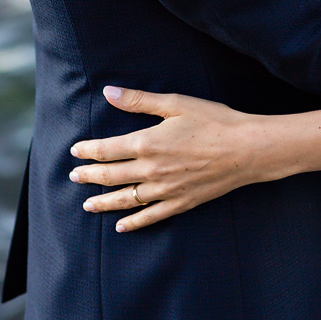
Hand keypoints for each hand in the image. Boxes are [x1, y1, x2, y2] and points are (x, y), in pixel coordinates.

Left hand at [69, 86, 267, 231]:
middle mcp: (151, 170)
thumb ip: (140, 100)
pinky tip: (121, 226)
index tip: (75, 150)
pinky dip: (133, 223)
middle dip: (89, 176)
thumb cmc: (213, 121)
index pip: (107, 149)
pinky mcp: (180, 203)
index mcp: (147, 143)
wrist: (246, 149)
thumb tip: (109, 92)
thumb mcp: (176, 103)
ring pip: (125, 200)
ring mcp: (165, 190)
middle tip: (74, 176)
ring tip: (87, 204)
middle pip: (111, 176)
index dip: (88, 150)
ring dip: (103, 202)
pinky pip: (150, 216)